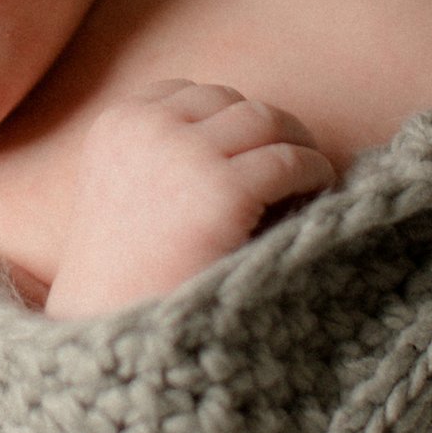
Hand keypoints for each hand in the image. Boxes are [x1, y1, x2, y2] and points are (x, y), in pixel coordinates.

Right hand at [45, 80, 337, 318]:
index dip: (225, 119)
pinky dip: (313, 172)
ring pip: (266, 120)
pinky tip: (318, 193)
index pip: (187, 93)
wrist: (113, 339)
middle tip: (293, 157)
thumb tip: (246, 133)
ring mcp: (185, 154)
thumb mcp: (125, 195)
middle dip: (264, 128)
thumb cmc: (123, 280)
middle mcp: (148, 127)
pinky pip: (290, 161)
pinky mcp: (224, 190)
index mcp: (117, 124)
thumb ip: (162, 157)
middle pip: (230, 101)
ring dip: (295, 142)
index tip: (249, 147)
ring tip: (311, 174)